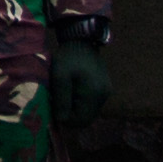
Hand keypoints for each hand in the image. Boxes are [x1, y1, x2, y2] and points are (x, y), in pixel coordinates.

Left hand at [47, 16, 113, 131]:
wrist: (82, 41)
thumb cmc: (68, 57)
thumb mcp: (60, 76)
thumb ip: (61, 99)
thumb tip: (62, 120)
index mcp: (94, 92)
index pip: (81, 120)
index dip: (67, 120)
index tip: (55, 108)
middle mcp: (104, 95)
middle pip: (87, 119)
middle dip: (71, 115)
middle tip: (59, 104)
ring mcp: (106, 92)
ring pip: (89, 113)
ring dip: (76, 109)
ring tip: (65, 95)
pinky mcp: (105, 89)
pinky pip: (92, 105)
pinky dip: (81, 103)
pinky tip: (73, 91)